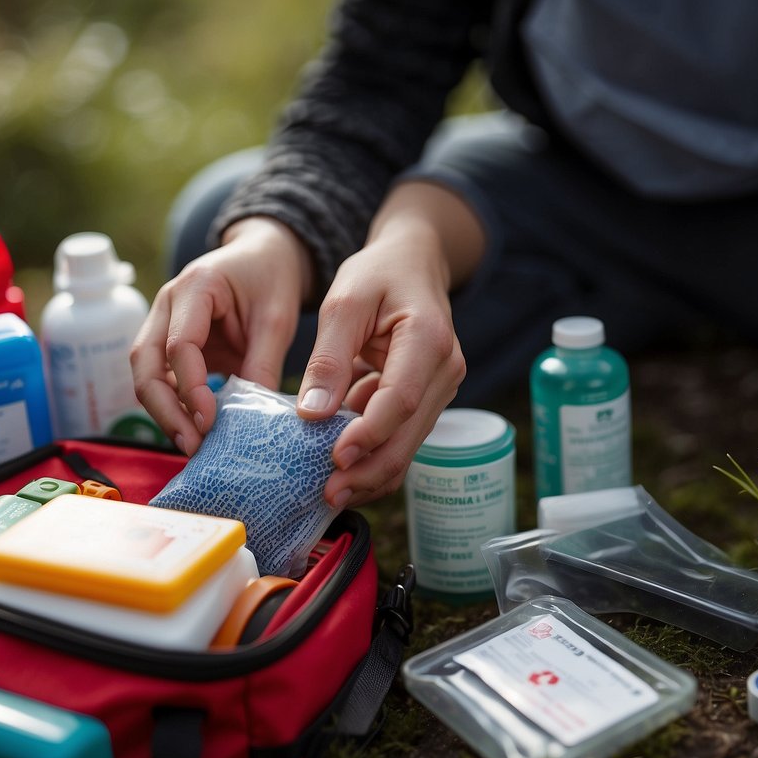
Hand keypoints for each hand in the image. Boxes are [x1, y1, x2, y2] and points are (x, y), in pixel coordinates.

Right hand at [131, 217, 312, 453]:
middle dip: (163, 408)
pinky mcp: (167, 344)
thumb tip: (254, 420)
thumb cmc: (270, 279)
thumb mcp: (278, 318)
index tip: (210, 420)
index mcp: (195, 287)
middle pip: (143, 362)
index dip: (191, 387)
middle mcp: (166, 304)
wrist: (263, 255)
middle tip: (191, 444)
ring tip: (192, 445)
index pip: (179, 344)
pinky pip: (160, 379)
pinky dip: (172, 406)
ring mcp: (161, 324)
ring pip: (144, 374)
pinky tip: (193, 430)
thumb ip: (264, 363)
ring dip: (163, 412)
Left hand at [297, 182, 482, 507]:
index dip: (368, 434)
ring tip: (331, 493)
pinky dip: (374, 455)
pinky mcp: (427, 399)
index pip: (400, 400)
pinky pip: (403, 436)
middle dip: (368, 470)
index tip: (334, 458)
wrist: (412, 263)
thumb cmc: (378, 274)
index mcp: (429, 339)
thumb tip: (311, 414)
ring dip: (371, 472)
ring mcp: (441, 388)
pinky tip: (342, 471)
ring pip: (408, 445)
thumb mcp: (343, 303)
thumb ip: (327, 359)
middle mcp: (446, 369)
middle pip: (409, 435)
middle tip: (328, 494)